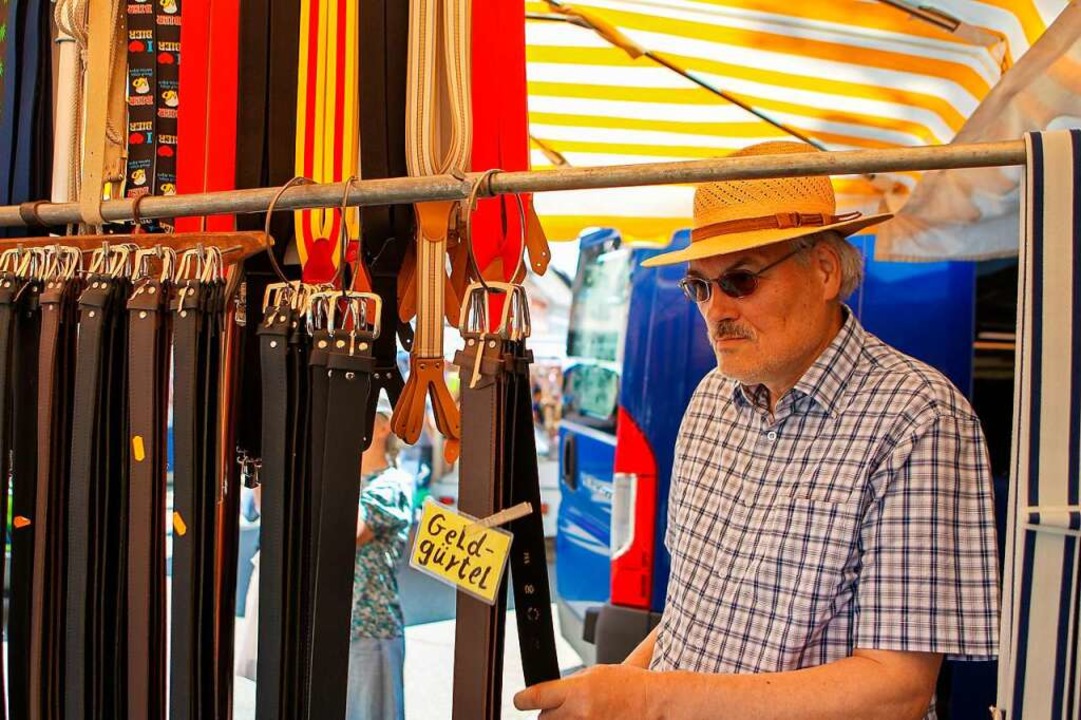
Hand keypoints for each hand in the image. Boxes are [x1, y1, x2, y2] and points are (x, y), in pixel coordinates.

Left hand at [513, 664, 656, 719]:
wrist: (654, 703)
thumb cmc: (629, 686)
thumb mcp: (595, 672)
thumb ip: (569, 684)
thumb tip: (546, 692)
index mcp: (576, 691)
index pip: (534, 697)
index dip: (522, 699)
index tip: (520, 700)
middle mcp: (578, 713)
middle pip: (543, 719)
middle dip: (551, 712)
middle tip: (568, 707)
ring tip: (583, 715)